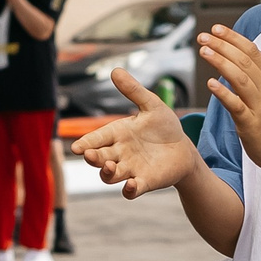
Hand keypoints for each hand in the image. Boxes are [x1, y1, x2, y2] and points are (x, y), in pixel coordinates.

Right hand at [71, 71, 201, 198]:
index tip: (78, 147)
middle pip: (99, 158)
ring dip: (107, 173)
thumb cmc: (163, 126)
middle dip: (92, 158)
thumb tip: (115, 70)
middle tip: (89, 155)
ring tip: (110, 167)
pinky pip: (131, 190)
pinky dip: (129, 189)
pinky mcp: (144, 182)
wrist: (183, 148)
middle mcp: (119, 153)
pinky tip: (131, 184)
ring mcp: (129, 169)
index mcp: (117, 134)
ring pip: (110, 175)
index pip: (96, 139)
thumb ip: (134, 91)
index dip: (86, 143)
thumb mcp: (151, 105)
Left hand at [198, 24, 260, 169]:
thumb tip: (239, 58)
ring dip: (220, 62)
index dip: (234, 38)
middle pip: (244, 61)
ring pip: (240, 78)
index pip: (252, 52)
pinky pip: (237, 105)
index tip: (217, 29)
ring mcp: (259, 106)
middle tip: (203, 36)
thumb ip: (256, 76)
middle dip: (222, 45)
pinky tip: (211, 83)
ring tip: (204, 51)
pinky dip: (223, 93)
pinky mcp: (251, 124)